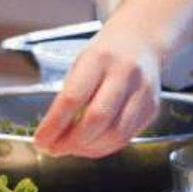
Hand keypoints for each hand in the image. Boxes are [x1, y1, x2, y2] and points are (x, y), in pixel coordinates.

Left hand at [33, 29, 161, 158]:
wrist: (142, 42)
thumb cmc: (102, 57)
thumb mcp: (78, 66)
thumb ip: (66, 99)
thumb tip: (50, 137)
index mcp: (98, 59)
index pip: (72, 98)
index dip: (54, 125)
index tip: (39, 140)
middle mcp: (124, 74)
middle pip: (97, 118)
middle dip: (71, 141)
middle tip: (53, 149)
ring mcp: (143, 91)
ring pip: (115, 133)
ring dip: (87, 149)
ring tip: (69, 149)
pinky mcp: (152, 108)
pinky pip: (126, 137)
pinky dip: (104, 148)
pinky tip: (89, 146)